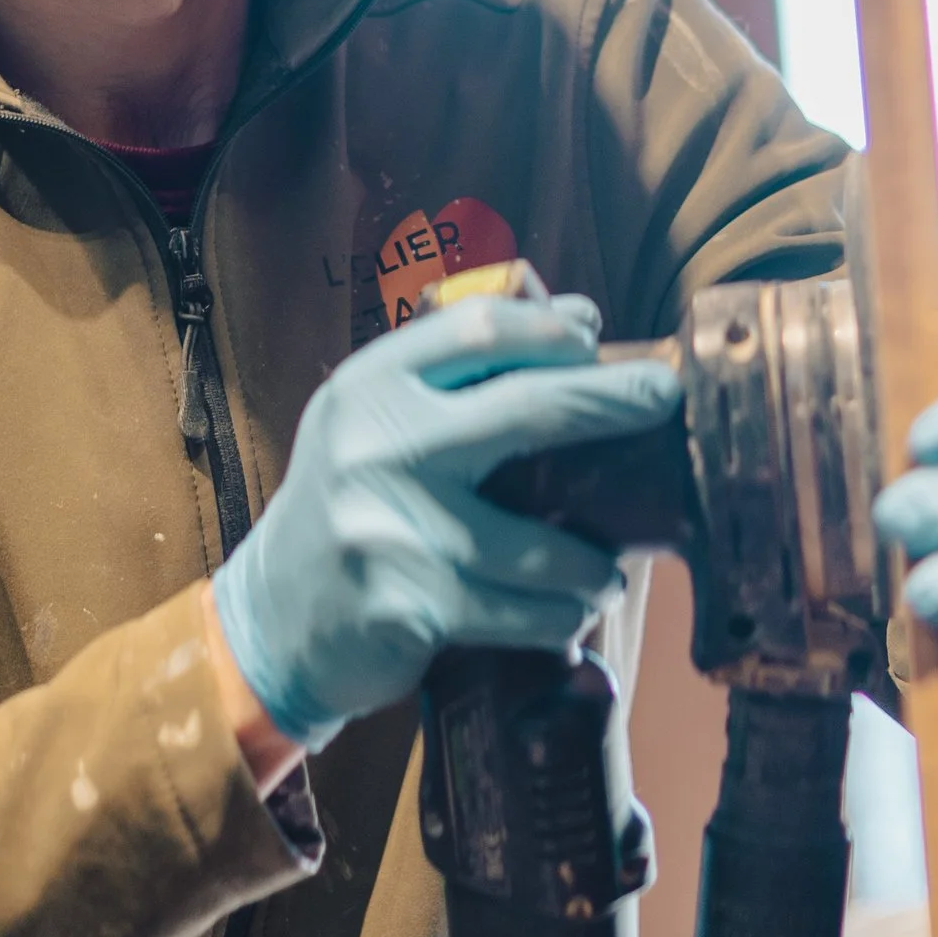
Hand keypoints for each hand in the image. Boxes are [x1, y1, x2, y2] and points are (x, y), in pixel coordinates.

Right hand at [212, 295, 683, 745]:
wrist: (273, 617)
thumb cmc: (346, 506)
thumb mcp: (375, 422)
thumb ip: (458, 374)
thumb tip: (581, 319)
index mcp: (369, 387)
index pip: (479, 329)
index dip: (553, 330)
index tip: (596, 340)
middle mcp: (378, 447)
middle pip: (528, 408)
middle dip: (613, 401)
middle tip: (665, 398)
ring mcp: (396, 529)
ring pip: (543, 543)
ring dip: (594, 564)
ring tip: (606, 571)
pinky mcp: (416, 606)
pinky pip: (526, 612)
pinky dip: (562, 616)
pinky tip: (566, 614)